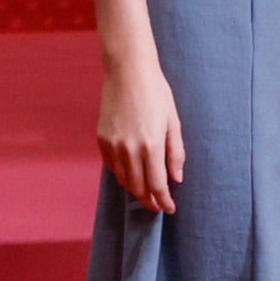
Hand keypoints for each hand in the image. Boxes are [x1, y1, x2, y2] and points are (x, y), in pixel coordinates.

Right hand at [97, 57, 184, 211]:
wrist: (128, 72)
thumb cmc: (156, 93)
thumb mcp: (173, 121)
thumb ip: (176, 152)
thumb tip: (177, 178)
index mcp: (152, 145)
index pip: (157, 185)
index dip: (164, 201)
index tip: (169, 209)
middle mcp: (130, 149)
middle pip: (138, 188)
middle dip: (149, 201)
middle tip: (158, 206)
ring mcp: (113, 145)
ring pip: (124, 180)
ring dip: (135, 190)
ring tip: (145, 193)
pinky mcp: (102, 139)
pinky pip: (112, 166)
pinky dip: (122, 174)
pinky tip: (131, 173)